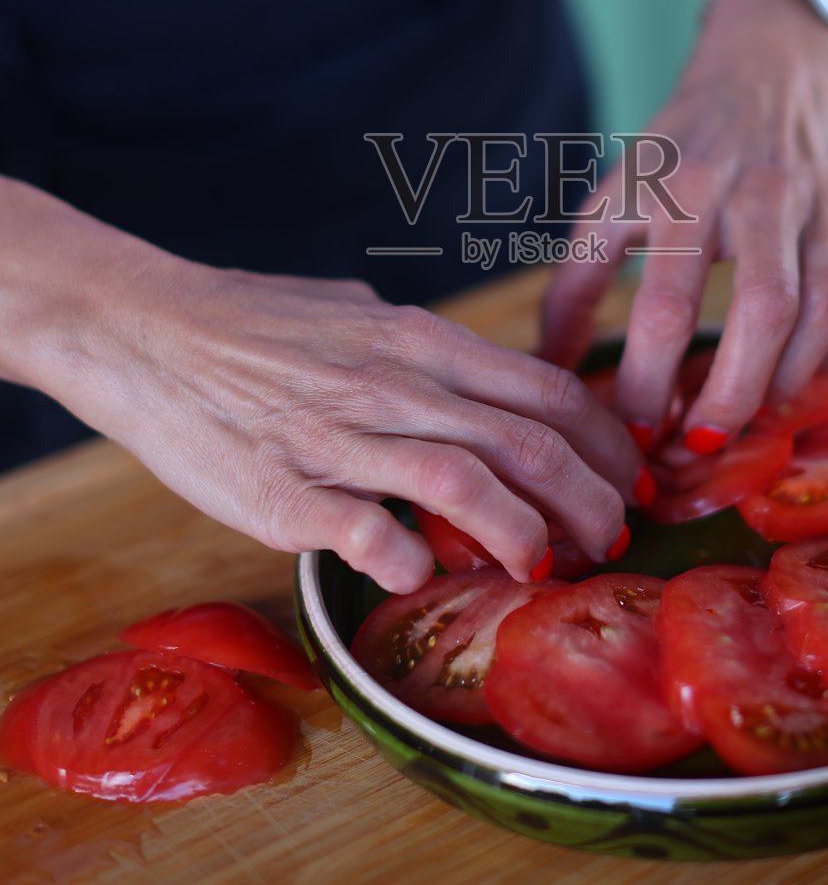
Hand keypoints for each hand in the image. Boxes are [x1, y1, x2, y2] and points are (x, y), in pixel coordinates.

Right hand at [2, 193, 639, 592]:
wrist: (141, 328)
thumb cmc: (247, 320)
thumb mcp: (353, 309)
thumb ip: (416, 347)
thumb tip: (464, 375)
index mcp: (416, 340)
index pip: (544, 389)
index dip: (603, 442)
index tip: (628, 479)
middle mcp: (391, 383)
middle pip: (528, 442)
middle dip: (591, 500)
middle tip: (613, 540)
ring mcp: (338, 437)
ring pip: (466, 481)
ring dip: (523, 534)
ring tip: (544, 568)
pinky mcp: (282, 492)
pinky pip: (369, 532)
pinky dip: (411, 559)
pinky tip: (425, 575)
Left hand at [539, 0, 827, 441]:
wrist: (769, 67)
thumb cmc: (679, 148)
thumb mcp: (614, 198)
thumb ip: (576, 284)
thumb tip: (547, 371)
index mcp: (681, 189)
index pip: (666, 301)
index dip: (650, 378)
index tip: (637, 430)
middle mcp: (758, 194)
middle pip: (764, 310)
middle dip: (734, 393)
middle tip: (704, 446)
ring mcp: (821, 207)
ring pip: (825, 310)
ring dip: (791, 381)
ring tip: (753, 419)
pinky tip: (804, 379)